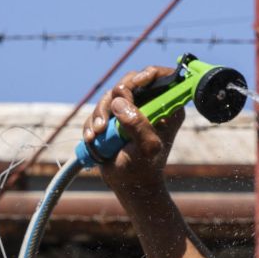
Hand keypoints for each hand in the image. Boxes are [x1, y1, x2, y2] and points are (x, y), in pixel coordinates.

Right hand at [81, 66, 185, 195]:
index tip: (134, 84)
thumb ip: (137, 123)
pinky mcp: (114, 116)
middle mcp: (150, 104)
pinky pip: (99, 109)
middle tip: (109, 117)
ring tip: (98, 133)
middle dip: (115, 97)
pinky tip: (92, 138)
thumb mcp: (146, 148)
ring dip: (100, 113)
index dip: (148, 74)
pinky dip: (92, 122)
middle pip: (131, 81)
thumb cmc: (143, 167)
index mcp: (166, 107)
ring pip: (111, 94)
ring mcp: (131, 109)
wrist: (127, 183)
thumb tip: (119, 100)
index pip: (162, 77)